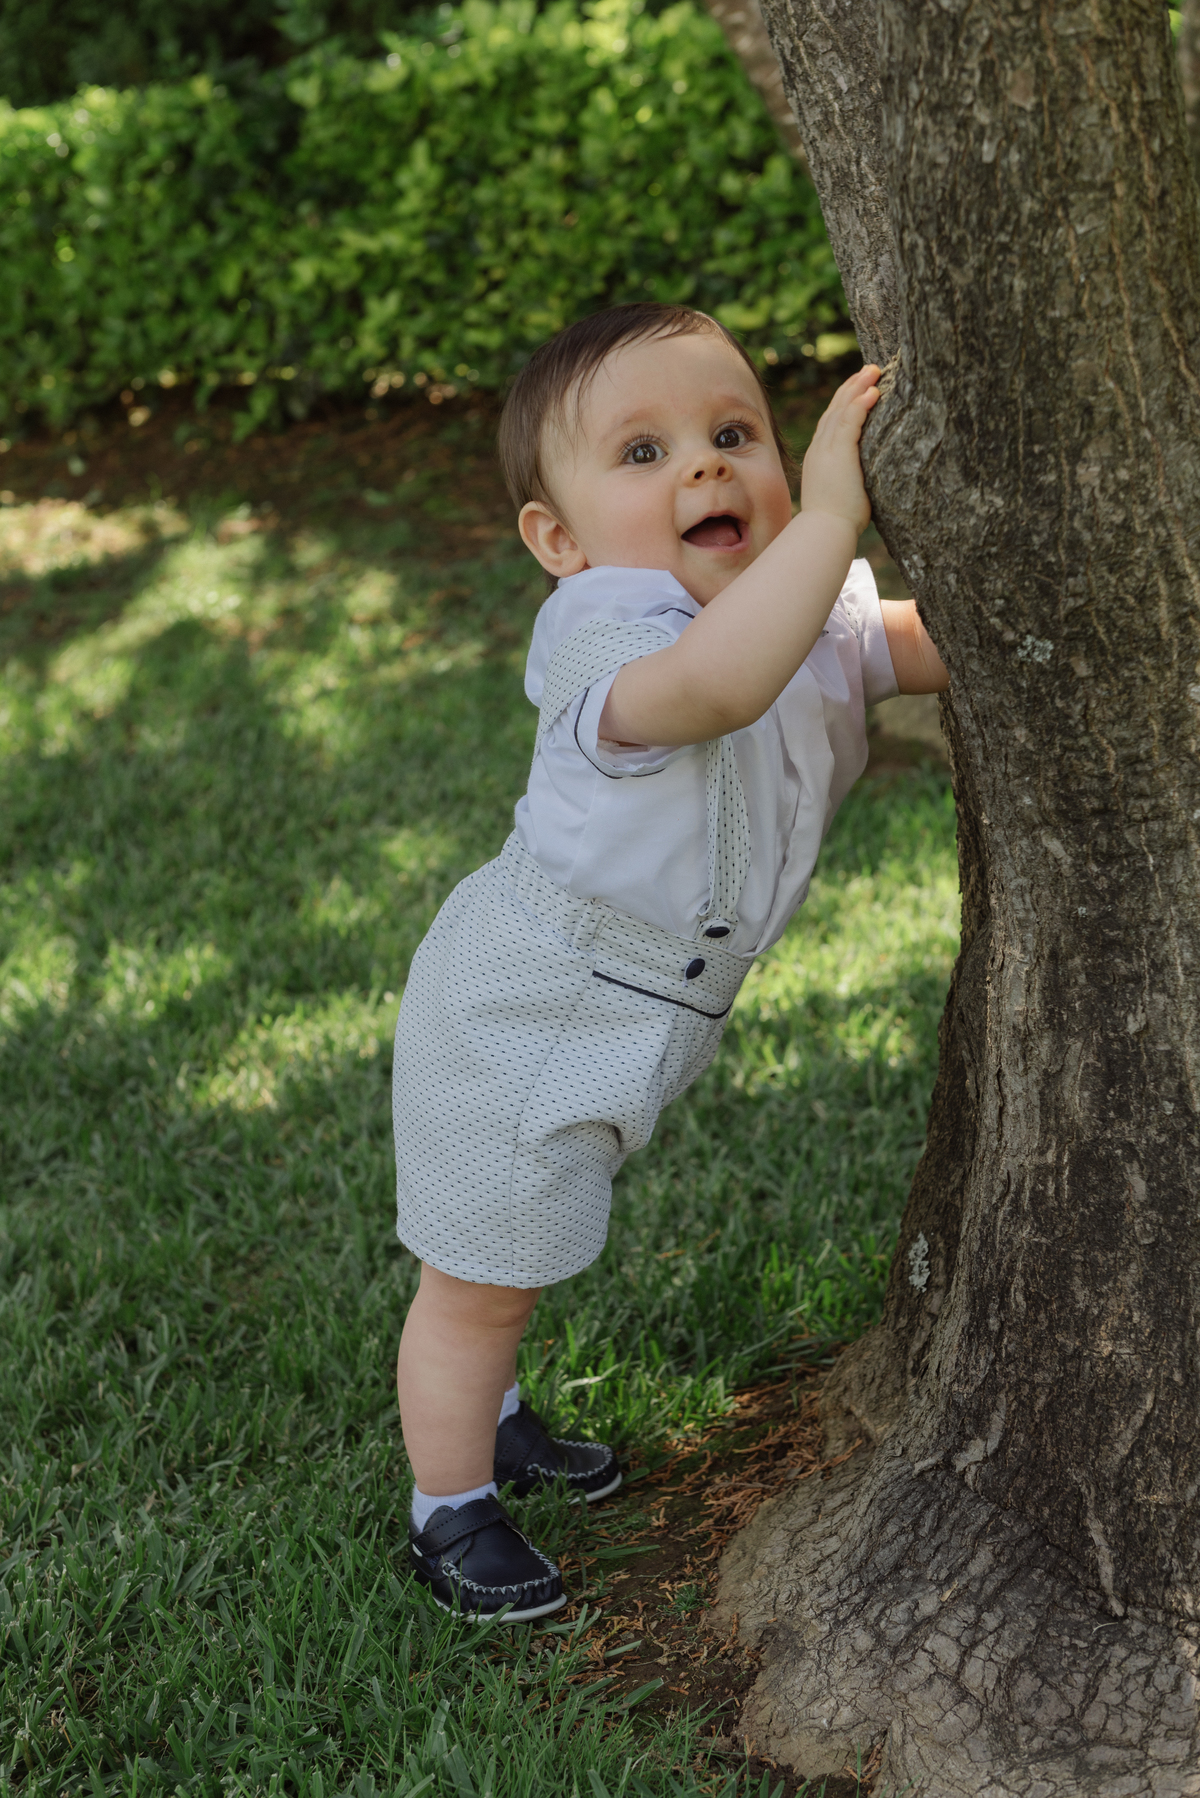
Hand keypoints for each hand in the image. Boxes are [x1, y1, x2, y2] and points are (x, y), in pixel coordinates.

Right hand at [799, 364, 880, 534]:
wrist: (825, 531)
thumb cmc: (835, 522)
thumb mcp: (841, 494)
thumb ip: (849, 481)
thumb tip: (862, 483)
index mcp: (820, 458)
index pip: (831, 423)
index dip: (844, 403)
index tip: (858, 389)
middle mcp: (820, 448)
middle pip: (834, 409)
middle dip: (851, 387)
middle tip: (868, 370)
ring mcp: (827, 449)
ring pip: (842, 409)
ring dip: (858, 387)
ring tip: (874, 371)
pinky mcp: (838, 452)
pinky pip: (850, 420)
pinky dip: (861, 403)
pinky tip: (874, 391)